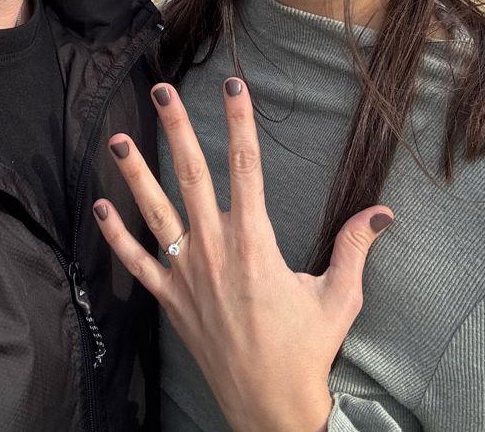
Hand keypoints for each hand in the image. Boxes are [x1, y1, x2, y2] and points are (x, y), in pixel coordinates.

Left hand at [93, 78, 392, 431]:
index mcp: (254, 243)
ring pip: (156, 212)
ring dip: (135, 174)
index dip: (241, 122)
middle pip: (192, 175)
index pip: (246, 167)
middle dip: (178, 129)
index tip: (235, 86)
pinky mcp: (170, 299)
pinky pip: (136, 263)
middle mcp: (215, 250)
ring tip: (117, 140)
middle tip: (163, 91)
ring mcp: (186, 274)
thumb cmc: (306, 351)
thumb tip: (384, 211)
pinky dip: (116, 236)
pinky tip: (100, 208)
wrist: (269, 408)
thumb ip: (355, 248)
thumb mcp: (339, 297)